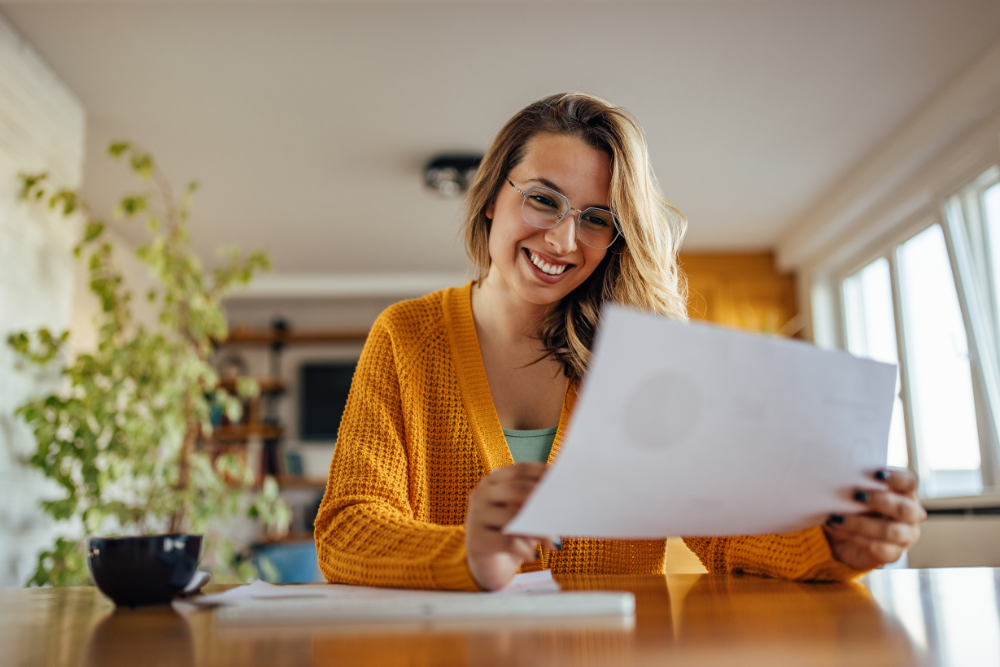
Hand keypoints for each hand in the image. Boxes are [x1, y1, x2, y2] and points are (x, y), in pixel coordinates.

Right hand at [465, 462, 556, 590]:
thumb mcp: (522, 515)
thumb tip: (564, 496)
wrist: (487, 566)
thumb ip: (535, 503)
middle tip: (564, 512)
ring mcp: (476, 516)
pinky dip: (526, 550)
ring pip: (514, 517)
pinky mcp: (477, 540)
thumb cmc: (510, 536)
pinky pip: (508, 542)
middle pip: (518, 489)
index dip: (544, 473)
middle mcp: (482, 494)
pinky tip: (533, 556)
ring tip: (553, 543)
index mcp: (493, 481)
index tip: (565, 481)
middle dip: (544, 500)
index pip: (521, 469)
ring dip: (539, 531)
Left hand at [824, 467, 926, 570]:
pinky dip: (853, 537)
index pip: (909, 482)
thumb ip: (856, 482)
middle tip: (856, 494)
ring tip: (837, 517)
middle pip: (904, 508)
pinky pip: (876, 547)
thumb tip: (838, 473)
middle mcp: (911, 514)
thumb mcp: (856, 492)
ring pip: (890, 531)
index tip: (876, 473)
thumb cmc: (853, 505)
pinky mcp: (893, 554)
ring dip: (861, 523)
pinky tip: (836, 528)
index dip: (896, 477)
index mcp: (905, 493)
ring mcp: (906, 536)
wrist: (845, 535)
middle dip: (880, 501)